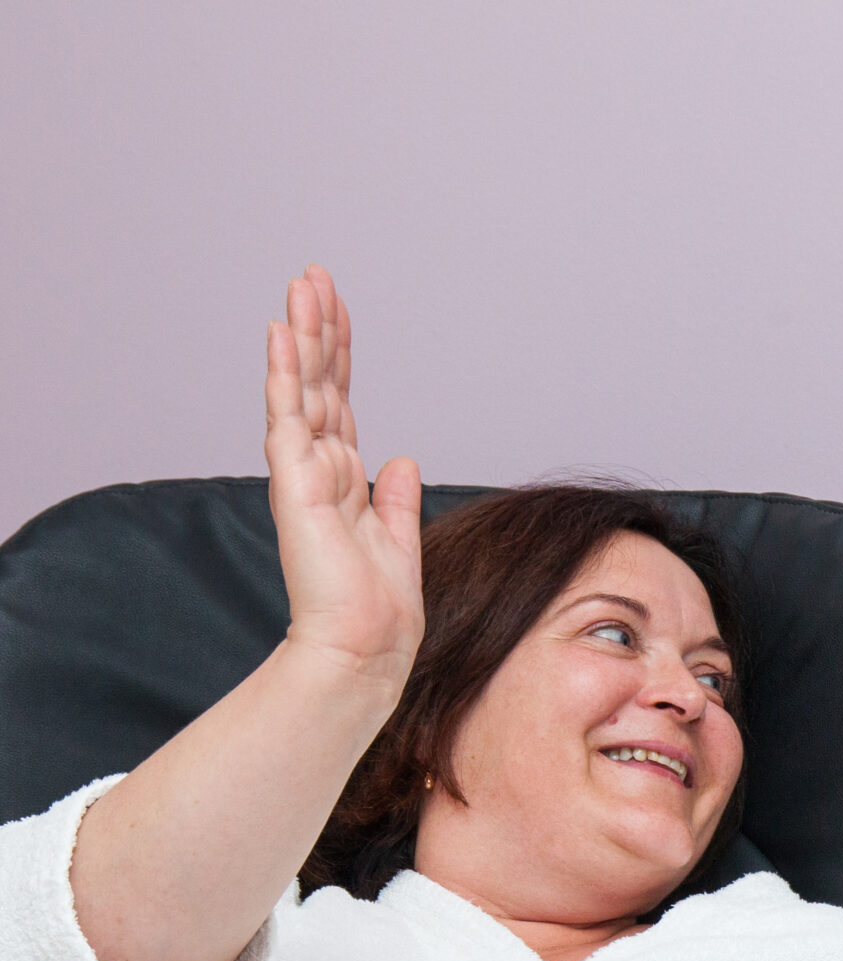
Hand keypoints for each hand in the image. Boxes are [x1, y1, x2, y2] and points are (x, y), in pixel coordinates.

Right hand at [264, 265, 422, 690]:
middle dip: (319, 328)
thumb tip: (402, 459)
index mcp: (346, 477)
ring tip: (299, 286)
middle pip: (320, 383)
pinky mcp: (297, 485)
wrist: (365, 647)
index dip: (341, 353)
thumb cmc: (378, 607)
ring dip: (302, 336)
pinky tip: (284, 335)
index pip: (341, 400)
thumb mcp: (399, 538)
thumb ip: (395, 497)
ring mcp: (304, 473)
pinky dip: (288, 375)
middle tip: (314, 274)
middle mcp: (320, 467)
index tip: (338, 307)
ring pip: (302, 389)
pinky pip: (290, 417)